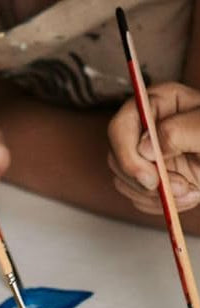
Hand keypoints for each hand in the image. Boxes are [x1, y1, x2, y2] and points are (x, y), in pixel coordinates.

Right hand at [108, 82, 199, 213]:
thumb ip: (177, 132)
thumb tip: (144, 148)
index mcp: (160, 103)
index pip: (122, 125)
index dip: (127, 153)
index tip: (151, 179)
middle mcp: (151, 127)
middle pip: (117, 154)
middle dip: (144, 179)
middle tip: (175, 190)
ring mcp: (154, 153)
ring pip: (125, 179)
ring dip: (155, 196)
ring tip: (190, 192)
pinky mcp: (160, 176)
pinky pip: (141, 195)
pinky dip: (162, 204)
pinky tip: (189, 196)